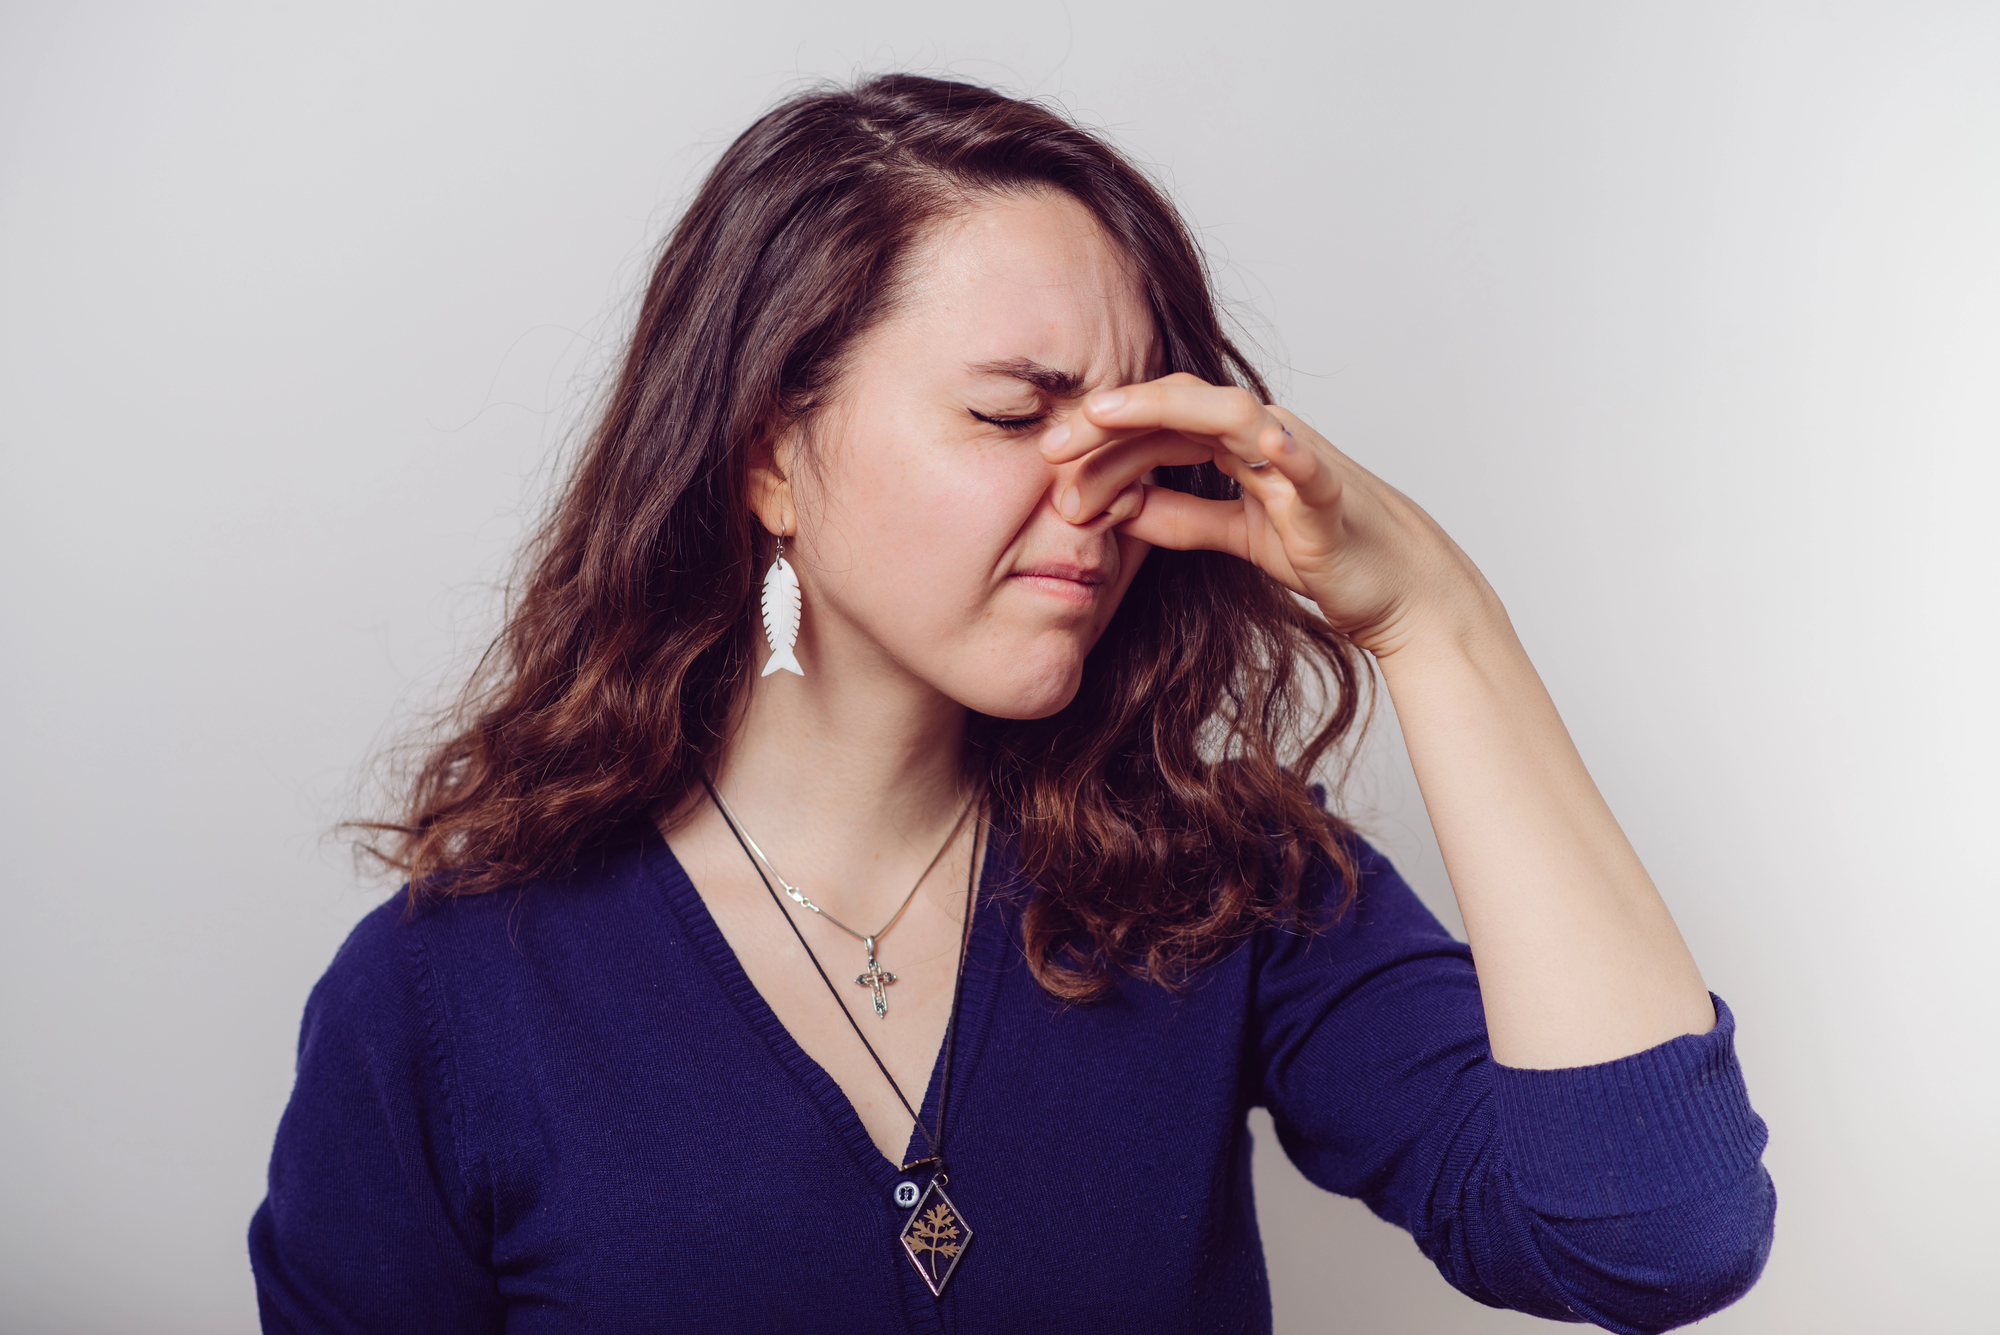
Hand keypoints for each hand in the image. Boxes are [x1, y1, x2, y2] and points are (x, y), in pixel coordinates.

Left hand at [1040, 373, 1488, 656]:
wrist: (1398, 587)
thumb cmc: (1323, 549)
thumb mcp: (1234, 534)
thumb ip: (1180, 518)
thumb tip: (1119, 506)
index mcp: (1236, 444)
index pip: (1156, 427)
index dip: (1100, 439)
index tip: (1046, 462)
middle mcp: (1263, 436)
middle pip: (1177, 407)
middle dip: (1110, 420)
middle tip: (1049, 445)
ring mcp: (1297, 459)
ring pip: (1229, 414)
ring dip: (1164, 411)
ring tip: (1109, 413)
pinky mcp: (1329, 496)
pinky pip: (1306, 467)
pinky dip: (1286, 452)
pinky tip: (1261, 443)